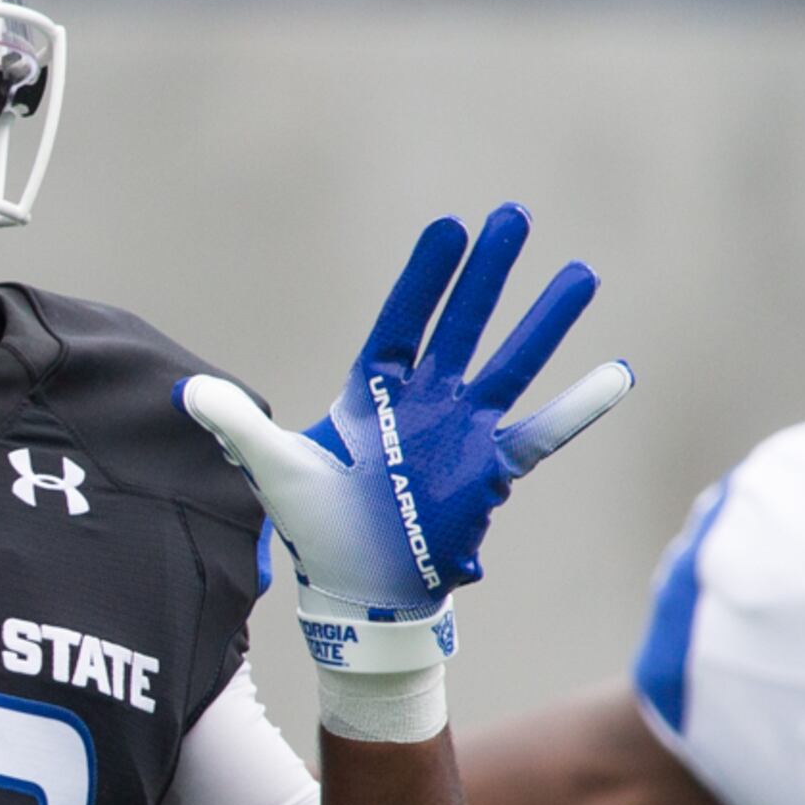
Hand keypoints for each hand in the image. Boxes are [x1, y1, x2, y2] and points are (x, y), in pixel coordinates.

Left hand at [182, 203, 629, 670]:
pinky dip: (578, 406)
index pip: (403, 318)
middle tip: (514, 216)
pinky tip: (616, 373)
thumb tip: (187, 394)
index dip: (426, 277)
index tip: (449, 229)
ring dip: (542, 322)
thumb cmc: (317, 525)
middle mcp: (425, 398)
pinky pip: (542, 433)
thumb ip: (239, 428)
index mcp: (373, 388)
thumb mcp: (274, 471)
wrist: (360, 588)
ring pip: (510, 363)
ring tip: (578, 272)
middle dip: (487, 273)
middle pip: (462, 323)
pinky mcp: (490, 470)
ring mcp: (462, 429)